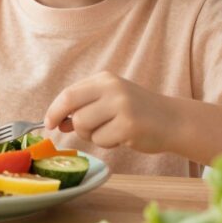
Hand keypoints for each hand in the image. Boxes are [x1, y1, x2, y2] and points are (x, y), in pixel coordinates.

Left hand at [44, 71, 177, 153]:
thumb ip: (85, 107)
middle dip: (67, 123)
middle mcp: (112, 88)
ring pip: (84, 126)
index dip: (54, 109)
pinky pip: (101, 140)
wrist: (172, 121)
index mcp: (105, 79)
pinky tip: (122, 137)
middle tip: (65, 130)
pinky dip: (107, 143)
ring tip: (109, 131)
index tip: (48, 123)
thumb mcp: (110, 101)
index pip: (69, 93)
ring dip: (91, 135)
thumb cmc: (137, 112)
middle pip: (72, 108)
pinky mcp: (129, 125)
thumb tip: (59, 122)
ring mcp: (121, 106)